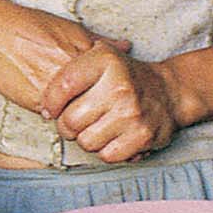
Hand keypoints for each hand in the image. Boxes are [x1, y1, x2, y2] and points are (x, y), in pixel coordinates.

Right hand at [0, 0, 125, 114]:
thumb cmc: (33, 26)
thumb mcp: (71, 28)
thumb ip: (100, 41)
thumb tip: (127, 46)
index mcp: (87, 55)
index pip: (111, 86)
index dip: (108, 94)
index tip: (104, 96)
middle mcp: (73, 72)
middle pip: (97, 101)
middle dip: (96, 107)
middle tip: (90, 107)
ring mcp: (56, 88)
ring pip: (76, 112)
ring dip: (74, 114)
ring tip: (68, 107)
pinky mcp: (37, 100)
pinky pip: (54, 115)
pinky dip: (54, 114)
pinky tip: (50, 106)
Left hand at [37, 44, 185, 163]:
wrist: (168, 92)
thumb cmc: (124, 77)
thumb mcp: (98, 57)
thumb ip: (68, 71)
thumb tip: (44, 107)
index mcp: (105, 60)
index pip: (63, 86)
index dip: (51, 102)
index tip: (51, 108)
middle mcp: (119, 86)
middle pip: (70, 121)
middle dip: (68, 125)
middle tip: (77, 120)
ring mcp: (132, 113)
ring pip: (86, 142)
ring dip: (87, 139)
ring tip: (97, 126)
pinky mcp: (142, 136)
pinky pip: (106, 155)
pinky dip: (106, 150)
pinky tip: (113, 136)